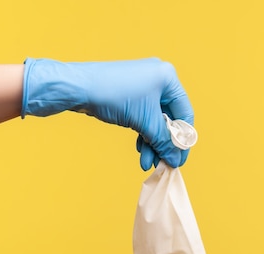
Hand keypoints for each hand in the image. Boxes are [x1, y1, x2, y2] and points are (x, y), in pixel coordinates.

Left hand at [21, 57, 193, 169]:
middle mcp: (158, 80)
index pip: (185, 113)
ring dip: (152, 144)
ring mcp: (143, 87)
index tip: (180, 159)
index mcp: (168, 78)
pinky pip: (143, 119)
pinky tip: (139, 151)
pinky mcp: (130, 96)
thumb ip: (164, 142)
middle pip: (169, 120)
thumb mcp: (145, 122)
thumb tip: (176, 160)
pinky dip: (143, 136)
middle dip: (164, 144)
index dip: (183, 139)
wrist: (78, 87)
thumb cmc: (114, 95)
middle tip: (163, 164)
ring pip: (155, 122)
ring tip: (146, 163)